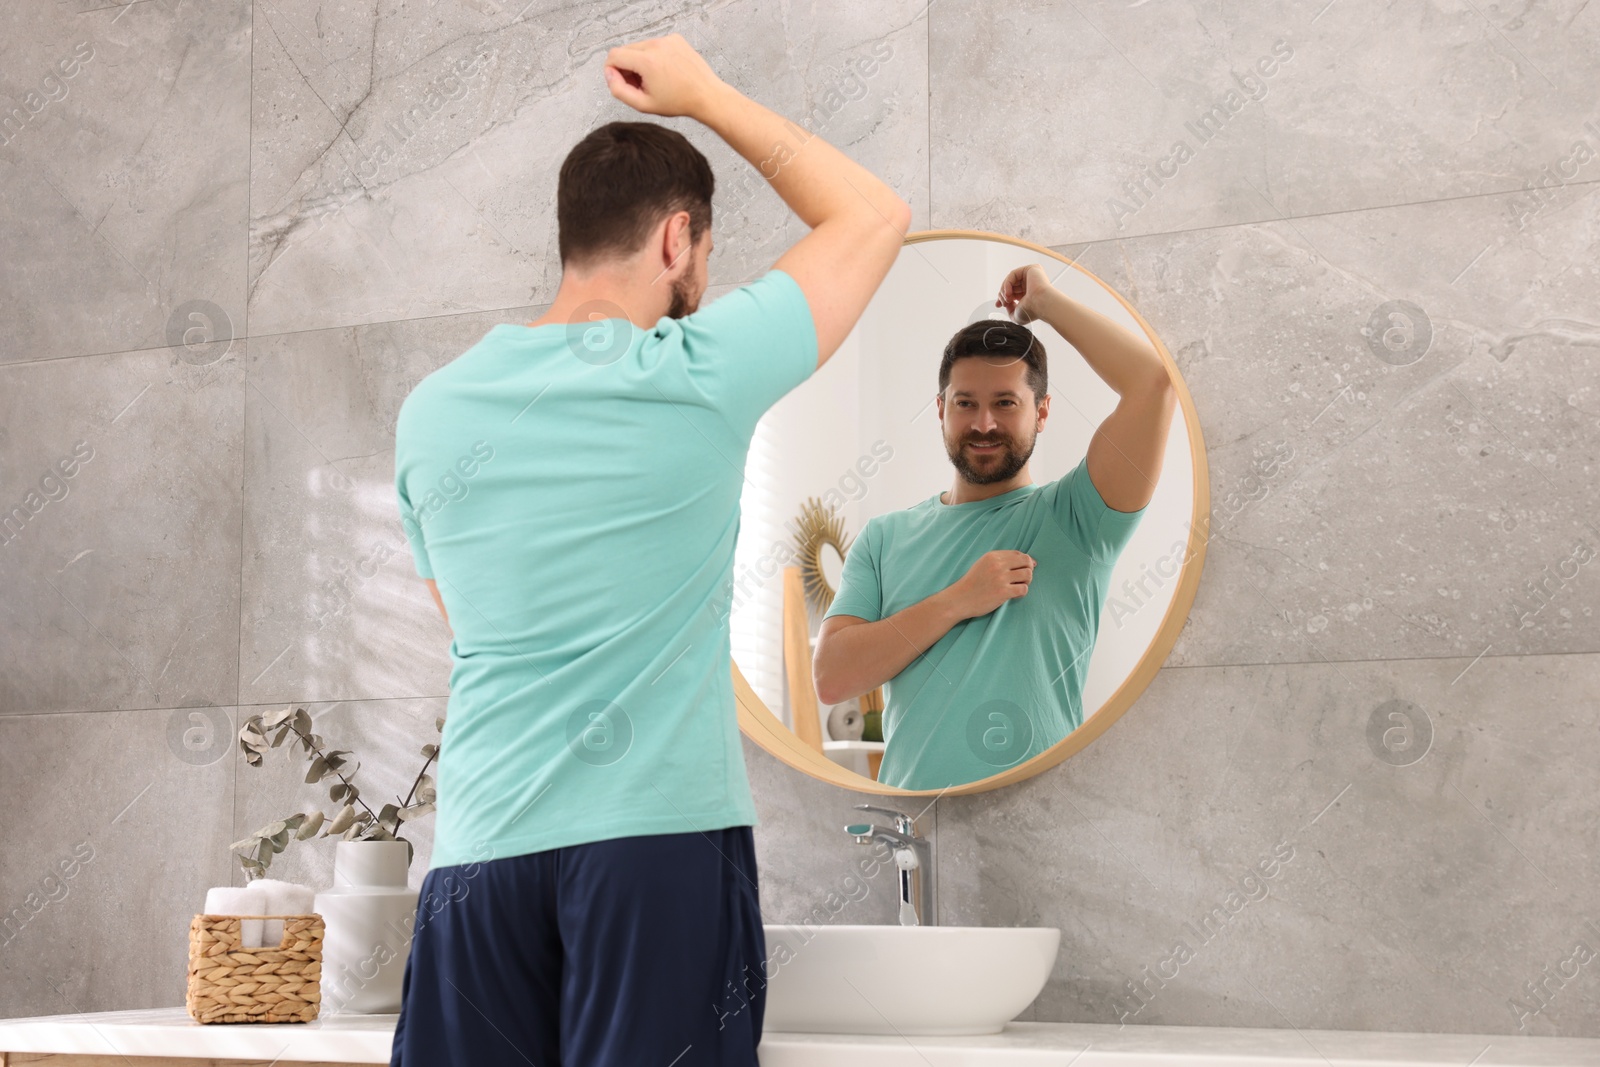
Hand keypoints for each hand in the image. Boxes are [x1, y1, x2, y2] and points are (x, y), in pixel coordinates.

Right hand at [603, 33, 726, 119]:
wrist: (706, 95)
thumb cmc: (679, 102)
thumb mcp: (643, 104)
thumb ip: (619, 90)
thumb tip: (609, 74)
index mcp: (647, 61)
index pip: (613, 55)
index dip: (611, 70)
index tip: (621, 82)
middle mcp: (657, 45)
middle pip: (625, 50)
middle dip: (627, 67)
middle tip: (639, 84)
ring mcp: (667, 39)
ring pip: (639, 47)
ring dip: (640, 61)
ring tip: (653, 79)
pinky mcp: (675, 38)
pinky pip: (654, 45)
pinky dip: (654, 56)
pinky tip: (664, 71)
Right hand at [947, 550, 1035, 618]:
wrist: (959, 599)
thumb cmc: (972, 583)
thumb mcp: (982, 564)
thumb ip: (1000, 560)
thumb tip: (1027, 561)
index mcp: (993, 556)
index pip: (1018, 554)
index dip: (1026, 561)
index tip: (1026, 568)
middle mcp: (998, 565)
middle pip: (1026, 562)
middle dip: (1029, 570)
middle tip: (1023, 578)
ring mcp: (1001, 578)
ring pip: (1028, 575)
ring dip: (1026, 582)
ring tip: (1018, 586)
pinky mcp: (1003, 592)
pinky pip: (1023, 589)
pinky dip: (1022, 592)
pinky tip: (1014, 595)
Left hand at [995, 263, 1054, 324]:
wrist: (1040, 305)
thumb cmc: (1031, 311)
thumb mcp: (1016, 315)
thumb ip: (1010, 310)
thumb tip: (1006, 303)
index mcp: (1030, 294)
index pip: (1013, 292)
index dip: (1003, 297)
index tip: (998, 305)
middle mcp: (1031, 284)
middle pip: (1010, 285)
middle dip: (1002, 294)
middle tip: (1003, 303)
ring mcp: (1031, 276)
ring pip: (1010, 280)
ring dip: (1004, 290)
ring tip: (1007, 299)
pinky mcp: (1031, 269)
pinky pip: (1013, 274)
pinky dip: (1007, 284)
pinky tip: (1008, 293)